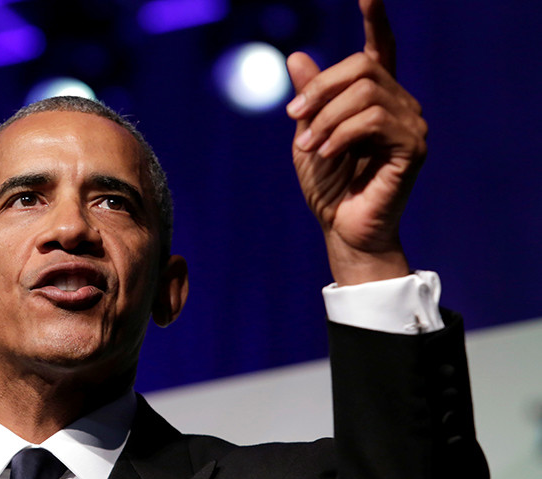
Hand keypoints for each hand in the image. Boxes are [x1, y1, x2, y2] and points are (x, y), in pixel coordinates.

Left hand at [285, 0, 425, 284]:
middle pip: (363, 66)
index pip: (380, 49)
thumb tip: (296, 55)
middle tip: (293, 117)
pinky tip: (325, 152)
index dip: (376, 19)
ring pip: (366, 92)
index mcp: (374, 99)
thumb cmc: (327, 186)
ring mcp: (411, 124)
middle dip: (321, 89)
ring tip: (308, 146)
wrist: (341, 228)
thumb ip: (309, 99)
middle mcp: (399, 104)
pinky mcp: (414, 146)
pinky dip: (340, 133)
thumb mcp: (308, 134)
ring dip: (326, 117)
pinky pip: (374, 120)